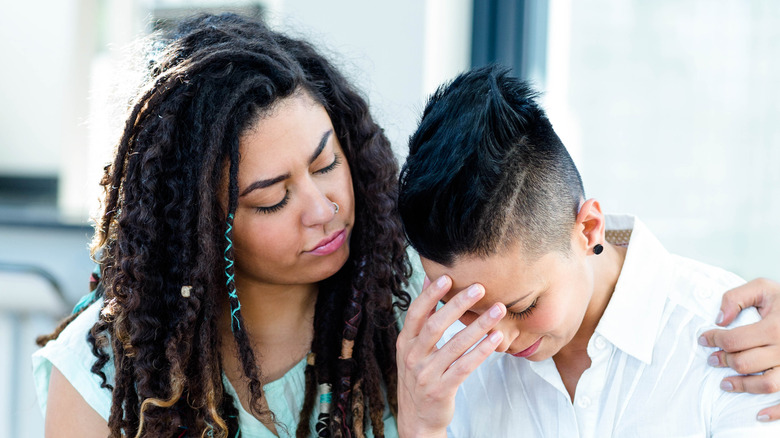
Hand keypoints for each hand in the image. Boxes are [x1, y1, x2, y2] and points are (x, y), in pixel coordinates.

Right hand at [396, 275, 505, 436]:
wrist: (417, 419)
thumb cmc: (420, 376)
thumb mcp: (413, 348)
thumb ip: (422, 318)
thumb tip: (429, 280)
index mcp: (405, 343)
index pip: (416, 313)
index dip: (431, 294)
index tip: (448, 277)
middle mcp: (412, 357)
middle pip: (435, 325)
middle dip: (458, 304)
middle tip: (480, 288)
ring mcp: (426, 375)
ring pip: (455, 345)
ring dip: (479, 325)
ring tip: (498, 310)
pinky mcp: (441, 390)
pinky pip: (465, 367)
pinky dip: (482, 351)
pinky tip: (496, 339)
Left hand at [699, 278, 779, 420]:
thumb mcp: (763, 288)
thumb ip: (736, 297)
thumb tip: (719, 319)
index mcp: (775, 327)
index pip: (734, 340)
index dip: (713, 340)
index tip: (704, 339)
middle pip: (745, 362)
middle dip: (723, 361)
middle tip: (712, 359)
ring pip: (765, 384)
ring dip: (742, 386)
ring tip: (725, 383)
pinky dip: (775, 412)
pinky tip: (758, 415)